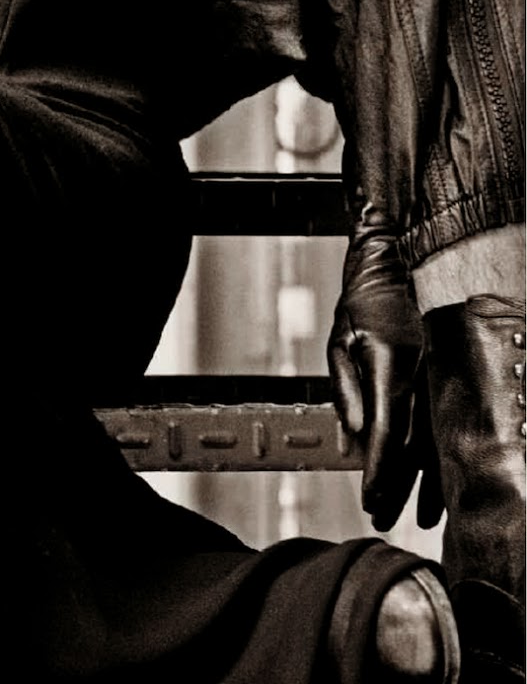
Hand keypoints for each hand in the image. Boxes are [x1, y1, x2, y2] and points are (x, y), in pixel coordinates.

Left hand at [327, 219, 442, 531]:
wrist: (400, 266)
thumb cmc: (364, 302)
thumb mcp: (340, 338)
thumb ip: (346, 388)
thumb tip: (355, 434)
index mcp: (391, 366)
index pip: (387, 431)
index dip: (380, 472)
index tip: (371, 502)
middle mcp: (421, 377)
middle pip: (413, 445)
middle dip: (399, 487)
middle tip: (383, 517)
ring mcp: (437, 378)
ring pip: (436, 441)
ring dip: (427, 482)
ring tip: (420, 518)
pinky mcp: (443, 379)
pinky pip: (442, 425)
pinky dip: (440, 457)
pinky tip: (438, 482)